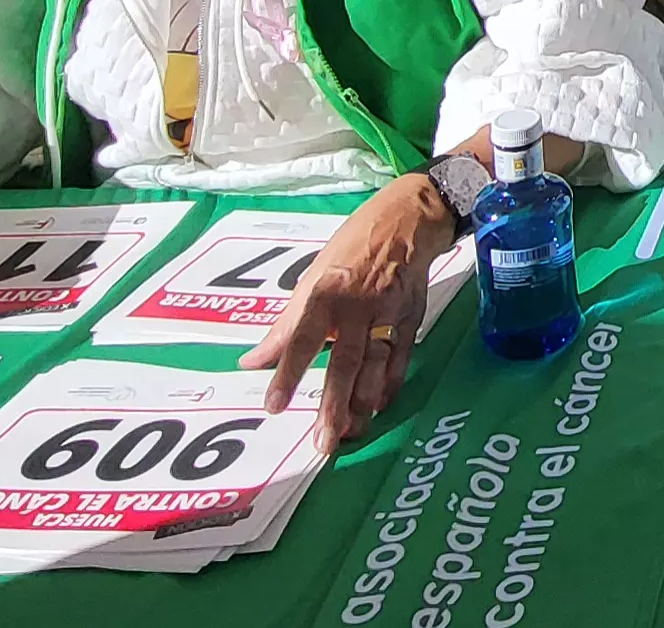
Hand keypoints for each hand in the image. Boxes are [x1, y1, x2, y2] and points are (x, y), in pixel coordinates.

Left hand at [243, 175, 453, 440]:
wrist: (405, 220)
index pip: (302, 340)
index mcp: (325, 293)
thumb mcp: (310, 279)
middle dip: (333, 407)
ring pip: (375, 368)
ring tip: (349, 435)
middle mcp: (357, 306)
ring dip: (363, 405)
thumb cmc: (349, 249)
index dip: (287, 375)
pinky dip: (389, 386)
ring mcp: (388, 314)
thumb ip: (285, 326)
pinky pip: (400, 360)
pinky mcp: (412, 320)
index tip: (273, 407)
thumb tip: (251, 362)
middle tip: (322, 443)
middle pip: (344, 363)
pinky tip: (378, 408)